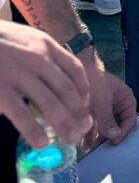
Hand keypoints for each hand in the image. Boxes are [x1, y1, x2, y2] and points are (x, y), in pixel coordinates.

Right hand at [0, 21, 91, 148]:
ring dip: (64, 124)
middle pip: (66, 89)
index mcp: (46, 45)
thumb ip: (41, 54)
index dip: (83, 88)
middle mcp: (37, 59)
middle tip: (84, 129)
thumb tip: (57, 80)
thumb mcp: (25, 39)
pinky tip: (42, 143)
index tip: (86, 104)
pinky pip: (22, 115)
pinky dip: (34, 132)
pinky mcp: (1, 91)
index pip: (74, 68)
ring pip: (50, 104)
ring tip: (71, 139)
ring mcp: (19, 75)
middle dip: (79, 112)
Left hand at [78, 50, 136, 150]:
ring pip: (104, 128)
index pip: (131, 118)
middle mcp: (116, 105)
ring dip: (96, 139)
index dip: (124, 131)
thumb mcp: (102, 101)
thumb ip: (108, 120)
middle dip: (108, 138)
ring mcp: (103, 109)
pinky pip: (92, 127)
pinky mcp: (90, 113)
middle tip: (100, 149)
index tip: (114, 142)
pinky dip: (87, 136)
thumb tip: (115, 136)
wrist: (70, 70)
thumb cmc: (92, 80)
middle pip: (117, 125)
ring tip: (87, 148)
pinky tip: (81, 143)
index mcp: (125, 97)